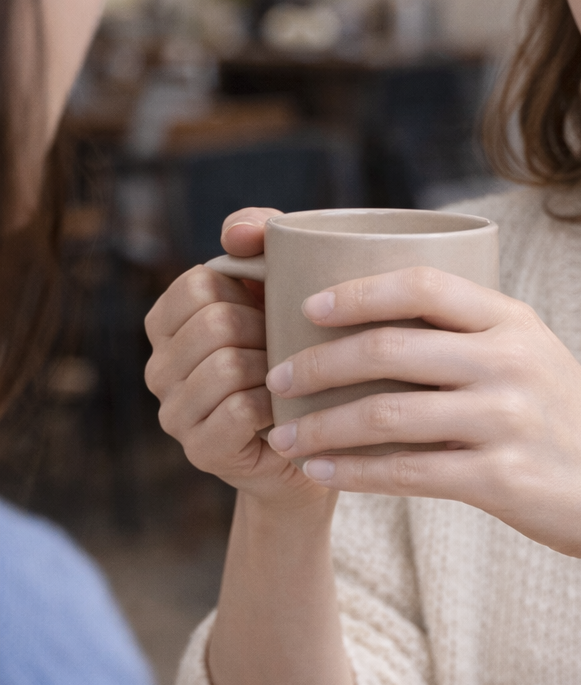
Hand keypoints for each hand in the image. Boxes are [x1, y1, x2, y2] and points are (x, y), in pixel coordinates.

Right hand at [144, 207, 334, 511]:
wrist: (319, 433)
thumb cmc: (297, 349)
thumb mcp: (281, 283)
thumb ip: (258, 236)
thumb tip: (234, 234)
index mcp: (167, 322)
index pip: (199, 283)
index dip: (249, 292)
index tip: (272, 310)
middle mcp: (157, 368)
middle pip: (214, 324)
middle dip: (266, 332)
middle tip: (289, 349)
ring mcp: (173, 413)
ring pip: (227, 367)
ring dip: (274, 370)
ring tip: (290, 378)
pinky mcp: (201, 451)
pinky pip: (239, 410)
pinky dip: (275, 405)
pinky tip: (287, 410)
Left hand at [263, 266, 580, 595]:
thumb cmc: (570, 425)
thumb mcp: (534, 358)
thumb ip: (472, 336)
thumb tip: (376, 324)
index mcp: (513, 321)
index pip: (422, 284)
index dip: (356, 291)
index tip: (306, 307)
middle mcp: (509, 362)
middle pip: (389, 347)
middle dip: (317, 361)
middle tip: (275, 375)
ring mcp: (505, 420)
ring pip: (385, 412)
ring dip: (320, 424)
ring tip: (281, 433)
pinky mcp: (499, 478)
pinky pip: (405, 471)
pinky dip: (352, 472)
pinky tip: (319, 472)